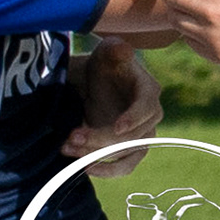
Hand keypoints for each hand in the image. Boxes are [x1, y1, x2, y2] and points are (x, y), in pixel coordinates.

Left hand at [63, 38, 162, 177]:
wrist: (96, 82)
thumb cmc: (105, 64)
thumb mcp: (108, 51)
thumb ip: (116, 49)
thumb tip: (122, 49)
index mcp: (149, 92)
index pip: (147, 108)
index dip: (134, 119)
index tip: (117, 127)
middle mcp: (150, 117)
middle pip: (131, 136)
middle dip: (101, 139)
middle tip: (72, 136)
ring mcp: (141, 136)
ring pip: (124, 154)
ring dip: (96, 155)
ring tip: (68, 148)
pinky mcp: (128, 150)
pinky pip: (123, 167)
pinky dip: (105, 170)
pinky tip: (82, 167)